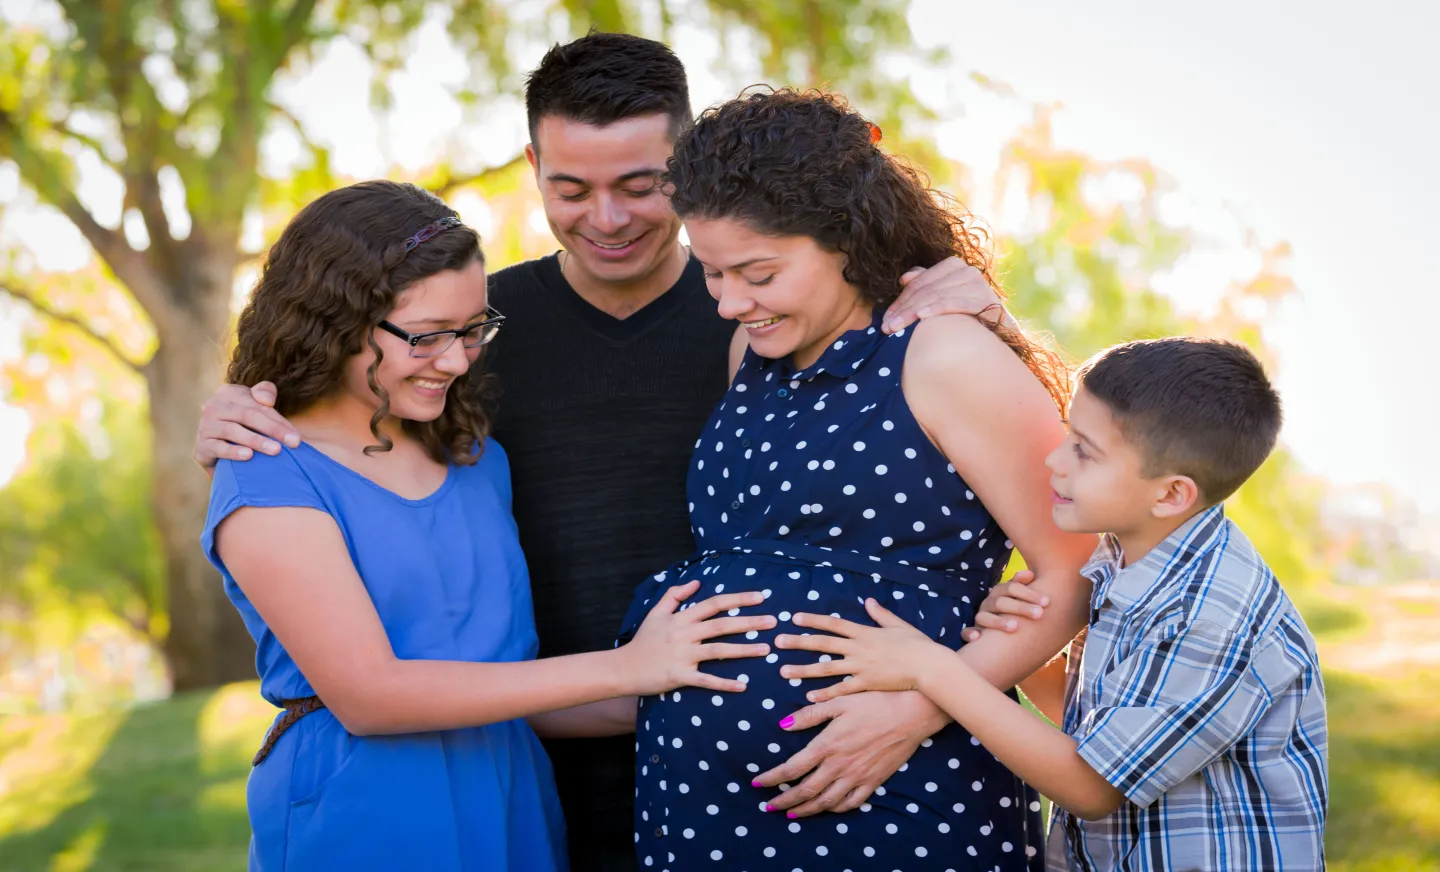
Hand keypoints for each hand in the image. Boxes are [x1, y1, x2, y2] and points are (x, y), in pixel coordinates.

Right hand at [194, 381, 300, 467]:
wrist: (221, 452)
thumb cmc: (247, 425)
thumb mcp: (257, 406)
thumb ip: (265, 394)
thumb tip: (267, 401)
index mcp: (229, 392)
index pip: (257, 404)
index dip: (278, 420)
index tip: (296, 436)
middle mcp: (213, 406)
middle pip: (247, 415)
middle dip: (273, 429)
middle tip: (293, 443)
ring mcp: (205, 426)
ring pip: (233, 431)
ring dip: (257, 440)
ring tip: (276, 450)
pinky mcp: (201, 446)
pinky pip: (218, 448)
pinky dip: (233, 452)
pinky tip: (249, 456)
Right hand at [621, 580, 773, 695]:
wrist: (622, 668)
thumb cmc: (642, 642)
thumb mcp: (655, 613)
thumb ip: (674, 595)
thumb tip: (696, 582)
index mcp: (681, 618)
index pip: (714, 604)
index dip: (738, 599)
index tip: (761, 596)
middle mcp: (684, 634)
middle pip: (722, 625)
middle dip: (749, 621)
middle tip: (774, 621)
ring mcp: (682, 655)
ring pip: (718, 650)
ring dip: (744, 650)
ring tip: (766, 649)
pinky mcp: (680, 676)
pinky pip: (706, 680)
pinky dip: (724, 684)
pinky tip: (743, 686)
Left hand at [751, 690, 948, 816]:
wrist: (911, 713)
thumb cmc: (874, 701)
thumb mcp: (839, 701)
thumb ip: (809, 715)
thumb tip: (782, 725)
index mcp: (827, 745)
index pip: (792, 768)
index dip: (772, 778)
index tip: (757, 783)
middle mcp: (840, 765)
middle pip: (805, 791)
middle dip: (783, 801)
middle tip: (768, 807)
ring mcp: (857, 776)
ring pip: (826, 802)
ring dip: (806, 810)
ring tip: (791, 814)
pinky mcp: (874, 781)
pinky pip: (851, 803)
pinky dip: (835, 809)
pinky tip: (828, 808)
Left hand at [774, 599, 945, 701]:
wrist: (929, 665)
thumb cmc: (917, 644)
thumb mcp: (898, 624)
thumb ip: (880, 614)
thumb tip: (868, 601)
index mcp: (864, 632)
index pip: (833, 624)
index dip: (813, 620)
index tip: (794, 618)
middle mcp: (858, 648)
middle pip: (823, 644)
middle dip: (798, 642)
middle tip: (778, 642)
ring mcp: (861, 667)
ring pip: (826, 668)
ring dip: (803, 669)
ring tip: (783, 671)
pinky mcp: (867, 684)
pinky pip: (842, 689)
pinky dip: (825, 693)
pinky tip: (808, 696)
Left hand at [881, 258, 1007, 333]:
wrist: (1001, 329)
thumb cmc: (967, 313)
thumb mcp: (944, 295)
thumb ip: (926, 283)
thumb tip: (904, 278)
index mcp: (953, 266)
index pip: (919, 283)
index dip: (900, 300)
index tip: (885, 318)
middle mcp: (966, 271)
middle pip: (925, 290)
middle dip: (903, 309)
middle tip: (886, 327)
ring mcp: (977, 285)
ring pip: (936, 296)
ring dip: (913, 313)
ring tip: (896, 327)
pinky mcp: (986, 300)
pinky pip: (955, 304)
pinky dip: (937, 309)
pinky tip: (921, 317)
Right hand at [961, 569, 1048, 642]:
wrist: (997, 629)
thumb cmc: (1013, 611)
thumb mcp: (1017, 597)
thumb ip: (1022, 585)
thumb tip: (1030, 574)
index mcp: (999, 593)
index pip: (1012, 588)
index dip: (1029, 594)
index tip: (1047, 602)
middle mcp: (988, 604)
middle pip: (1001, 602)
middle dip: (1020, 607)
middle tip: (1039, 614)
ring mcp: (980, 618)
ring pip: (984, 617)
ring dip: (998, 621)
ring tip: (1015, 627)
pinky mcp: (971, 632)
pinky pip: (965, 632)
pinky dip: (970, 633)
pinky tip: (977, 638)